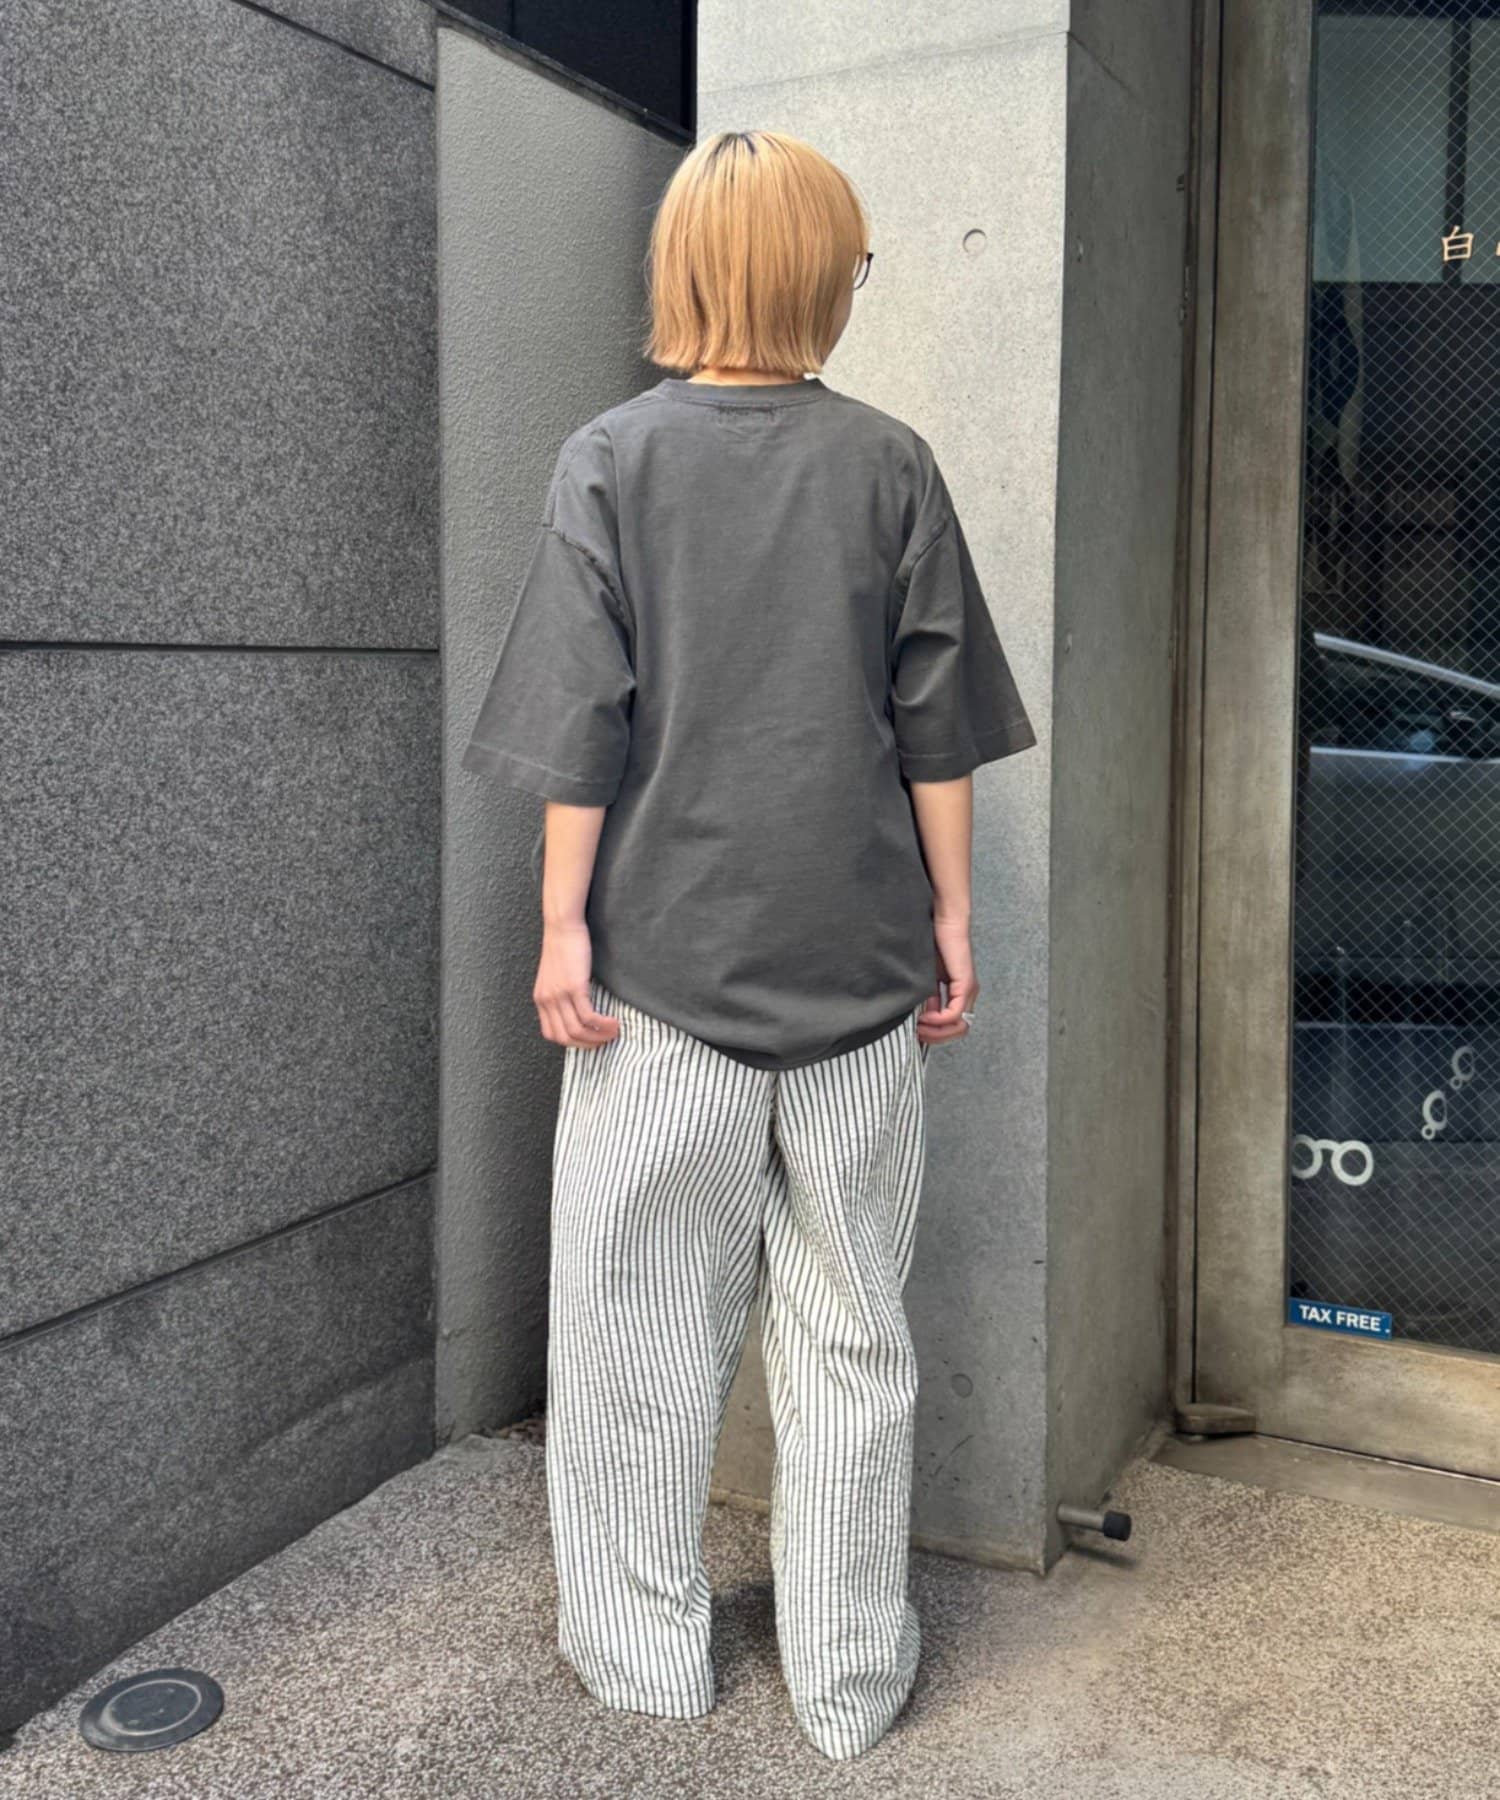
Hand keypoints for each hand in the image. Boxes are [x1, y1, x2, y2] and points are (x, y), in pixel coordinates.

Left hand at [533, 920, 621, 1047]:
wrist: (562, 925)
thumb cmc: (563, 946)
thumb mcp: (556, 975)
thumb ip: (561, 994)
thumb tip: (579, 1010)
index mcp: (541, 999)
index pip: (552, 1034)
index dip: (573, 1042)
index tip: (590, 1038)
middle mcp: (547, 1001)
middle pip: (565, 1038)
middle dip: (588, 1044)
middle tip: (605, 1040)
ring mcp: (559, 995)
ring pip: (577, 1031)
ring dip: (598, 1037)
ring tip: (613, 1031)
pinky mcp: (574, 987)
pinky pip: (588, 1017)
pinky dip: (602, 1025)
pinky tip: (614, 1022)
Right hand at [918, 913, 977, 1046]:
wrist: (944, 920)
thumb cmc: (934, 942)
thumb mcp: (927, 977)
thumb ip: (928, 997)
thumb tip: (921, 1017)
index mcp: (959, 993)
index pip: (953, 1026)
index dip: (935, 1034)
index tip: (916, 1031)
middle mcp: (967, 995)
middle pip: (959, 1031)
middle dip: (936, 1037)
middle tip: (917, 1034)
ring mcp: (968, 990)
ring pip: (960, 1026)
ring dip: (937, 1032)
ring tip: (920, 1026)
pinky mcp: (965, 984)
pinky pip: (955, 1013)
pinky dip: (939, 1020)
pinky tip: (925, 1016)